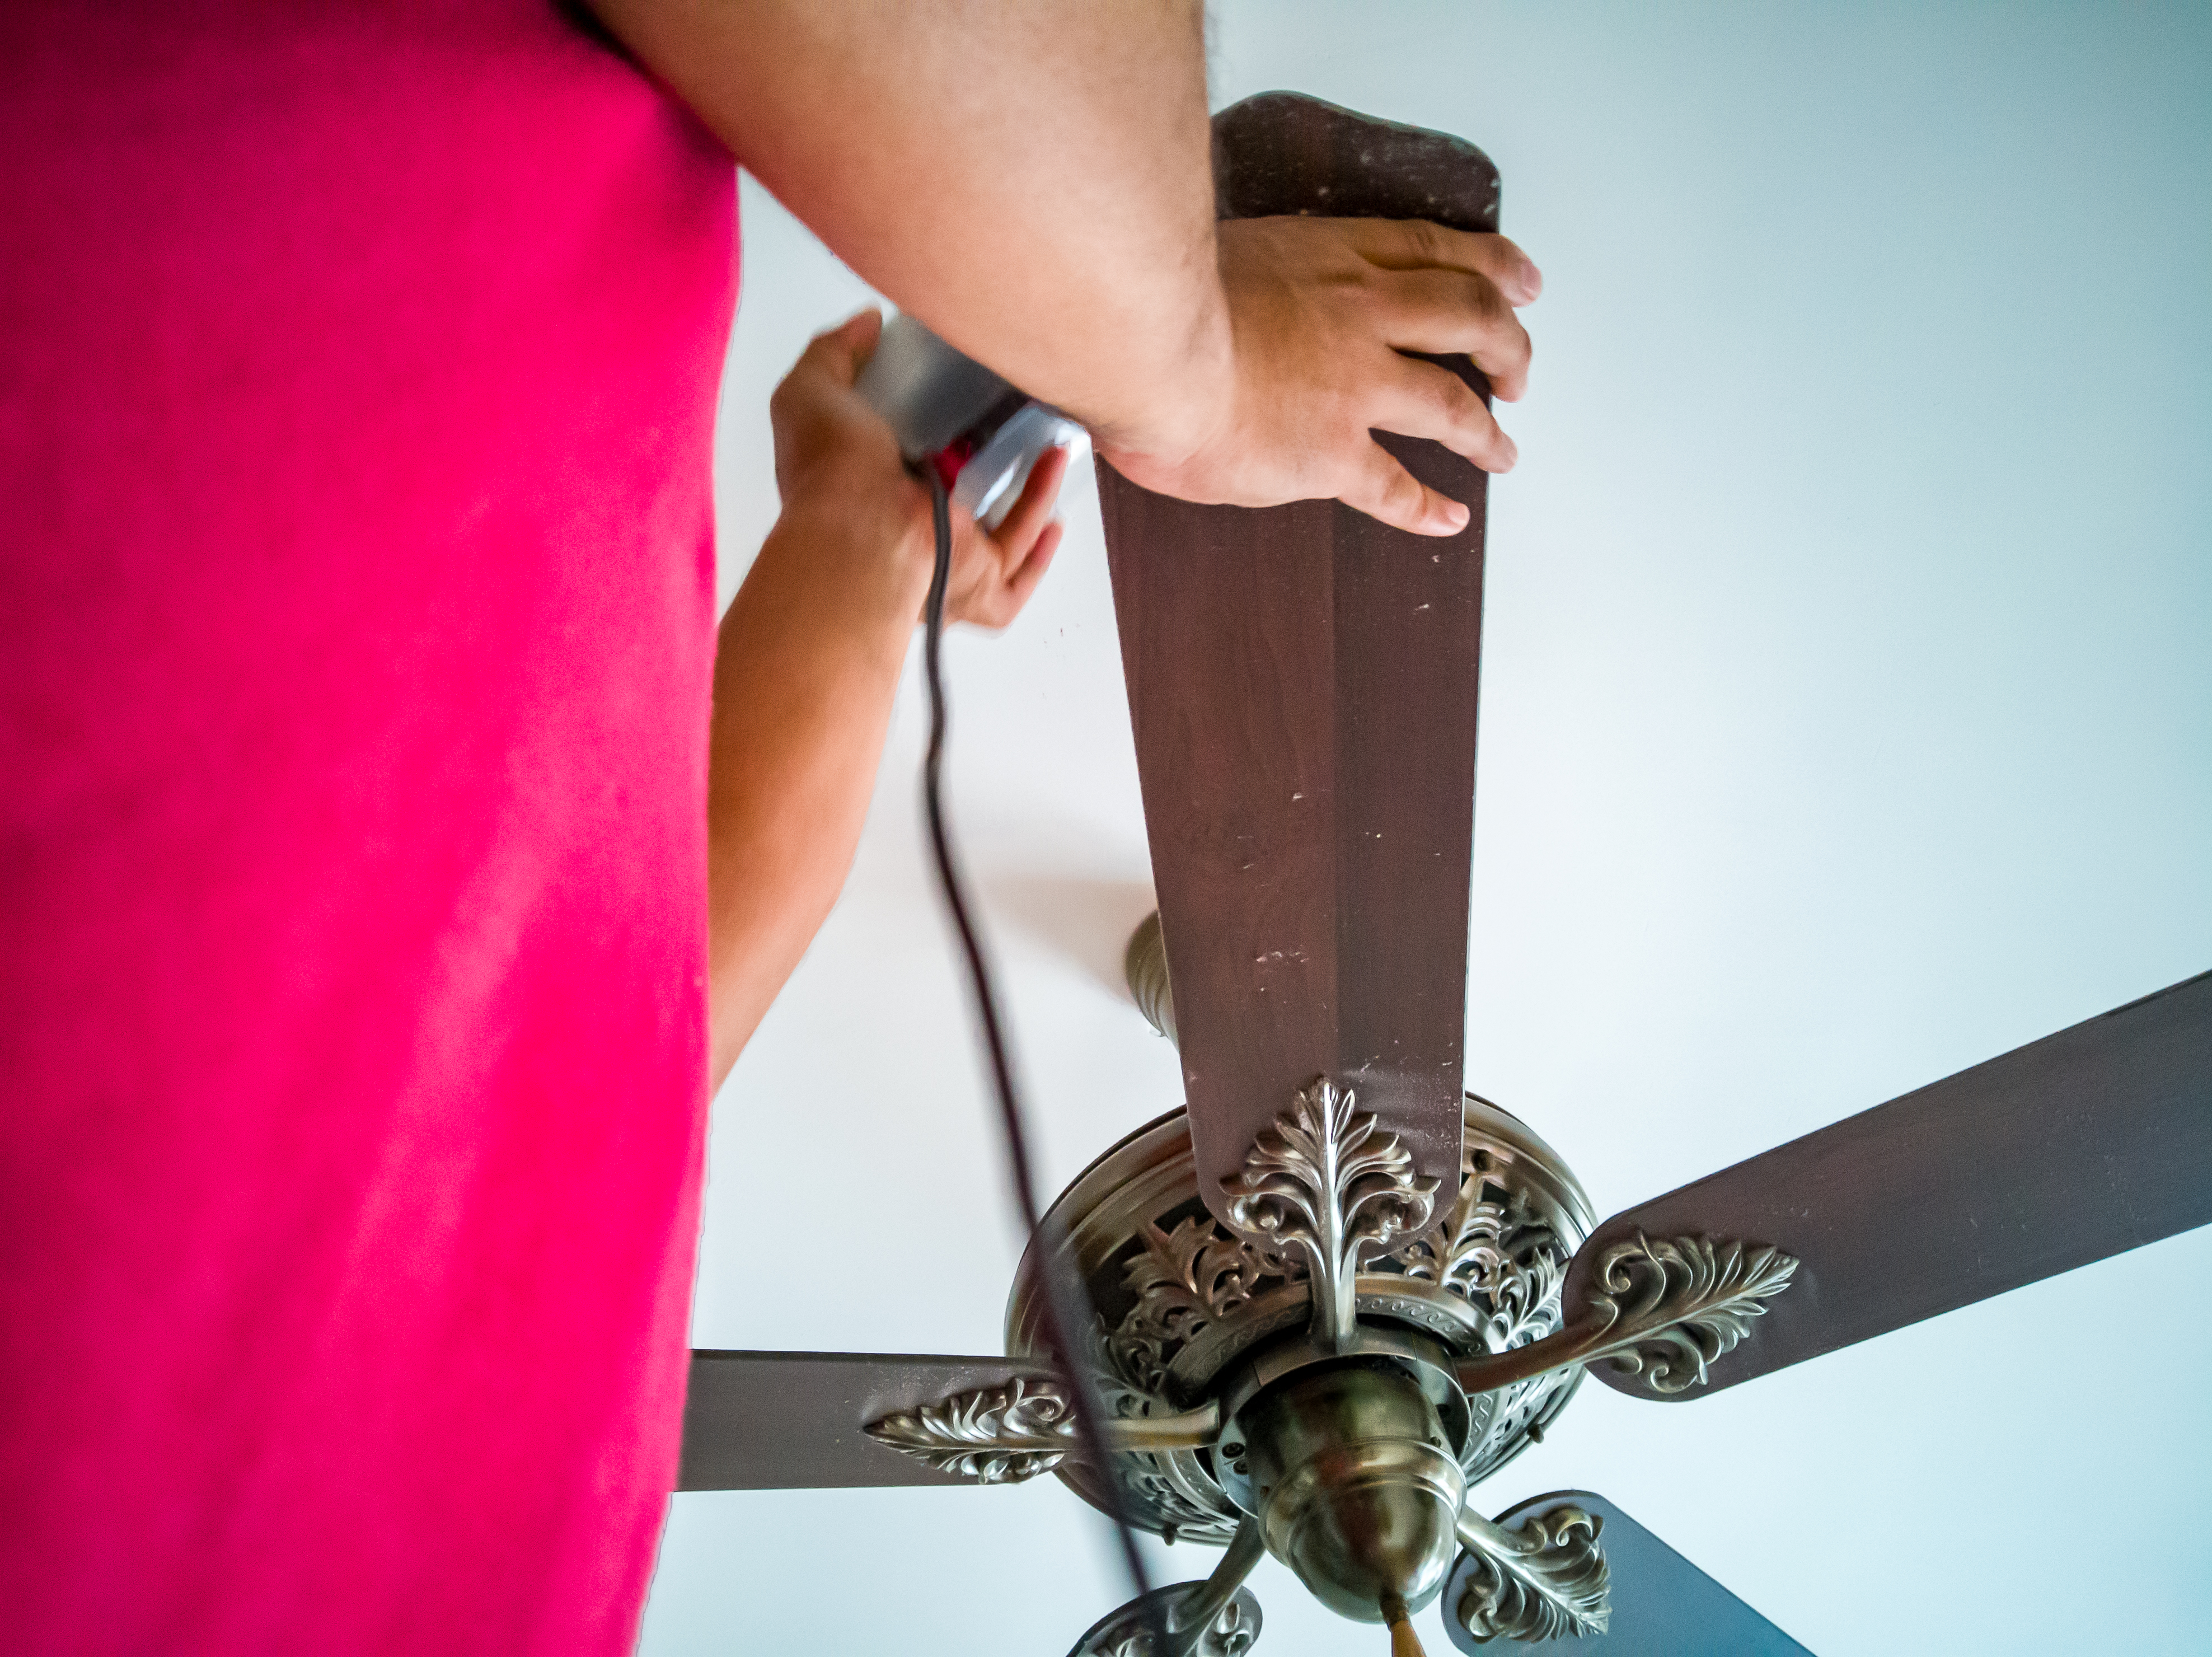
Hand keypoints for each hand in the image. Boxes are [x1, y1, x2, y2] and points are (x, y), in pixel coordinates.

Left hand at [770, 311, 1066, 629]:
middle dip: (1000, 458)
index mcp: (874, 481)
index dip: (941, 417)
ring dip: (1035, 491)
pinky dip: (1041, 548)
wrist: (862, 536)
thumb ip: (834, 351)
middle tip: (1025, 416)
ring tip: (1055, 447)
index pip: (914, 450)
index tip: (969, 384)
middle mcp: (913, 519)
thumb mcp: (812, 391)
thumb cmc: (833, 474)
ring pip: (1005, 529)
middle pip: (967, 489)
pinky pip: (1018, 571)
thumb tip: (868, 323)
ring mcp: (949, 554)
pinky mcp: (980, 580)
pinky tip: (1056, 509)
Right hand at [1097, 217, 1541, 536]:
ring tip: (1502, 451)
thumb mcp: (1227, 254)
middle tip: (1517, 371)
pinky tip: (1449, 518)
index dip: (1491, 267)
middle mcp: (1362, 315)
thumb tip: (1253, 290)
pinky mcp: (1332, 454)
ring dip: (1485, 432)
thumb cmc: (1158, 299)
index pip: (1436, 251)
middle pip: (1470, 319)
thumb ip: (1265, 275)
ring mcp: (1354, 387)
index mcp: (1334, 259)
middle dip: (1508, 346)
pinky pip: (1396, 487)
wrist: (1143, 346)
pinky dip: (1429, 507)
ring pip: (1451, 404)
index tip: (1518, 280)